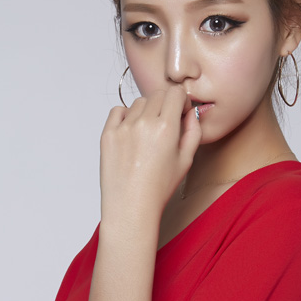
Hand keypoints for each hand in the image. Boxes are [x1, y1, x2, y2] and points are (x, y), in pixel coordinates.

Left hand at [99, 87, 201, 220]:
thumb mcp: (186, 161)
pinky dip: (125, 116)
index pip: (176, 93)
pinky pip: (118, 111)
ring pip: (138, 102)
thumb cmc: (158, 188)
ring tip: (147, 134)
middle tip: (165, 124)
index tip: (181, 112)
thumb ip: (193, 131)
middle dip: (165, 104)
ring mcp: (123, 128)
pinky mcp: (107, 134)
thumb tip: (191, 112)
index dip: (182, 101)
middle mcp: (144, 124)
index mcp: (166, 128)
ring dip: (146, 111)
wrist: (130, 206)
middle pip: (157, 95)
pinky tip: (131, 132)